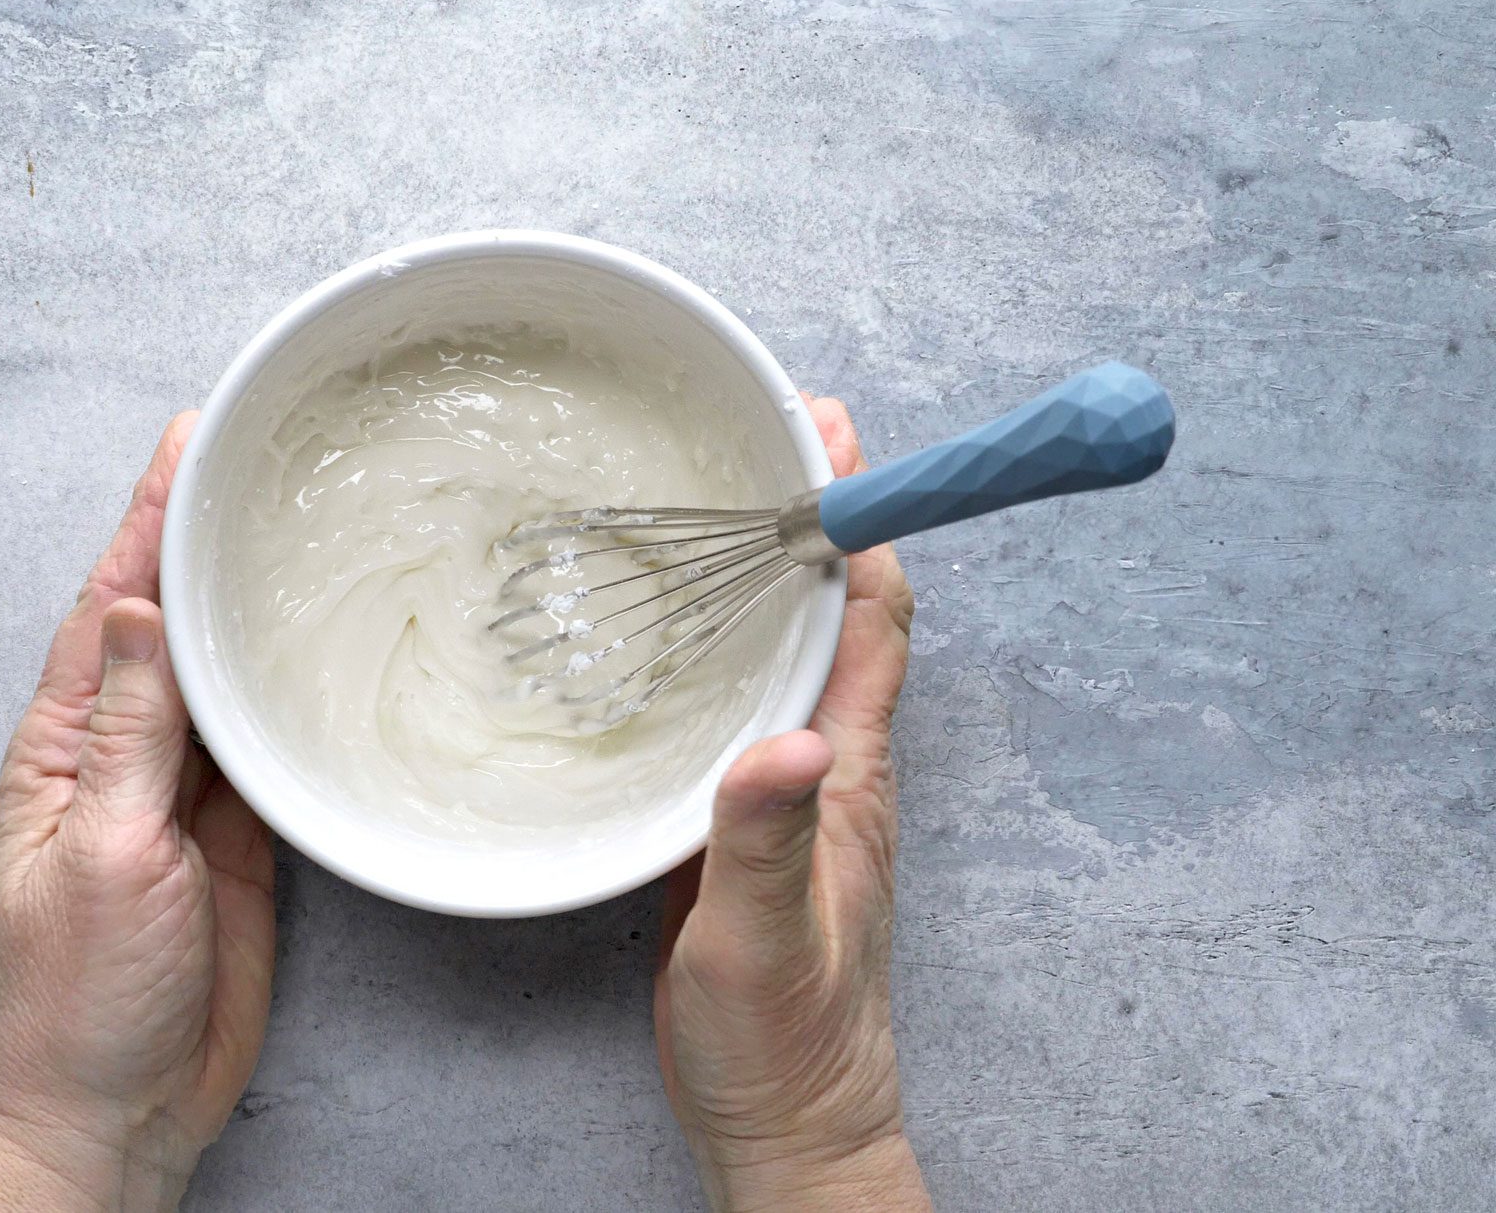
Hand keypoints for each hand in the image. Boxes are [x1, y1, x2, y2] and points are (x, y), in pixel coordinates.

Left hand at [0, 414, 275, 1212]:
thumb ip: (129, 734)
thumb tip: (141, 610)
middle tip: (252, 453)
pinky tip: (313, 646)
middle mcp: (123, 755)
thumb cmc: (80, 997)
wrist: (117, 1110)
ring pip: (220, 675)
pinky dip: (285, 688)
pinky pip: (264, 743)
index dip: (147, 520)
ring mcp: (182, 793)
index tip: (188, 440)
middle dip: (201, 537)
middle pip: (169, 624)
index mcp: (66, 747)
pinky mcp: (238, 835)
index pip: (113, 606)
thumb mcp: (103, 852)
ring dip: (247, 602)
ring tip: (292, 524)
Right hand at [655, 397, 929, 1211]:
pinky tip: (681, 634)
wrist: (787, 1119)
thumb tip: (794, 745)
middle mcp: (830, 766)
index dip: (861, 526)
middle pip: (839, 615)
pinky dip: (728, 644)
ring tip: (727, 498)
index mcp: (847, 776)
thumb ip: (769, 845)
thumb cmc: (789, 1041)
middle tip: (778, 431)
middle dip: (819, 517)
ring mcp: (792, 791)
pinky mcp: (746, 822)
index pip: (870, 624)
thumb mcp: (766, 942)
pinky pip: (747, 703)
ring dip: (775, 572)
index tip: (832, 439)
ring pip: (792, 652)